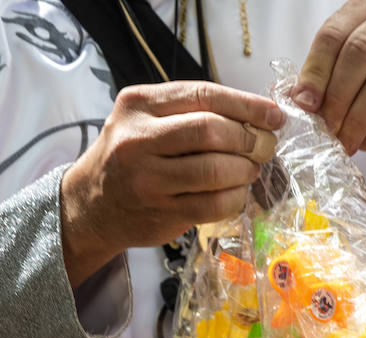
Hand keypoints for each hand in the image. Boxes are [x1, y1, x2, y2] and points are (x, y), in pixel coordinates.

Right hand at [61, 82, 283, 286]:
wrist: (91, 204)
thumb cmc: (130, 156)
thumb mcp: (145, 119)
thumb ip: (190, 112)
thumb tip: (258, 116)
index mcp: (139, 104)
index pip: (204, 96)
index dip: (247, 105)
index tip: (274, 115)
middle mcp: (138, 139)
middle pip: (212, 131)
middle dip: (250, 139)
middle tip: (265, 147)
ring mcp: (148, 180)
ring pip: (215, 171)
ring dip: (245, 170)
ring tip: (250, 170)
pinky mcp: (161, 213)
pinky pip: (213, 205)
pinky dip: (235, 198)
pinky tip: (237, 193)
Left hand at [295, 0, 365, 183]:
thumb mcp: (354, 77)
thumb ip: (327, 80)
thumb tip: (298, 99)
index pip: (335, 33)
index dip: (316, 71)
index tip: (304, 105)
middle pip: (360, 52)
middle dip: (338, 96)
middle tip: (326, 129)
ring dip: (360, 117)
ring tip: (346, 141)